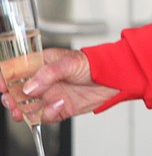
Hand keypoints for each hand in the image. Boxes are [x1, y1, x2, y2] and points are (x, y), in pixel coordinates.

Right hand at [1, 48, 118, 124]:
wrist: (113, 77)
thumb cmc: (93, 63)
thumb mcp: (70, 62)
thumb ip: (48, 74)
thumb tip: (29, 86)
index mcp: (41, 64)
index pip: (16, 70)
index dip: (5, 78)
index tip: (2, 86)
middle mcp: (42, 81)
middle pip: (16, 92)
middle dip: (11, 99)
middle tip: (12, 102)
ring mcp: (49, 95)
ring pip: (26, 107)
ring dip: (23, 111)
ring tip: (24, 111)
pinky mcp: (58, 108)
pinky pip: (45, 116)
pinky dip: (48, 114)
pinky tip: (58, 106)